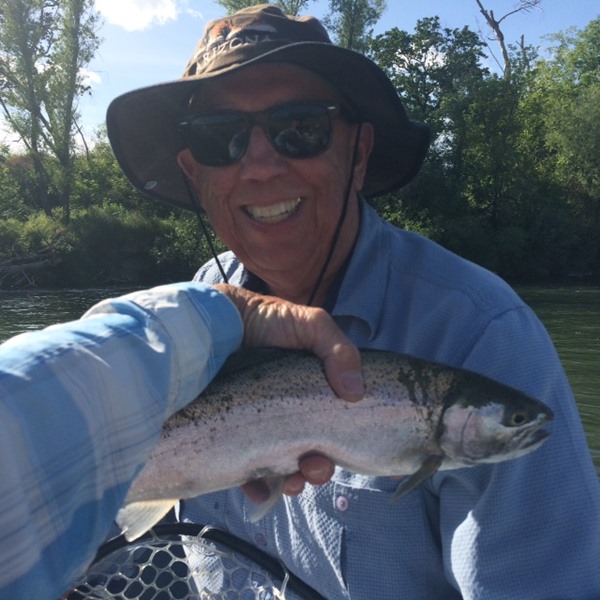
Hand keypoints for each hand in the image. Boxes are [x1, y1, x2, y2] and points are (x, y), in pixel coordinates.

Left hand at [214, 284, 363, 497]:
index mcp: (310, 395)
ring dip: (293, 481)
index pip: (331, 428)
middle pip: (310, 453)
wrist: (217, 320)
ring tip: (291, 479)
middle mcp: (287, 415)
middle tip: (314, 465)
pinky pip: (247, 472)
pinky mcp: (231, 438)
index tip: (338, 452)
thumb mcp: (311, 325)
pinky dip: (257, 486)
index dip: (339, 445)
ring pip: (282, 468)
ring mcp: (259, 428)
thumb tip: (356, 392)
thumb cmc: (267, 322)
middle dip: (317, 468)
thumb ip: (340, 350)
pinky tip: (259, 487)